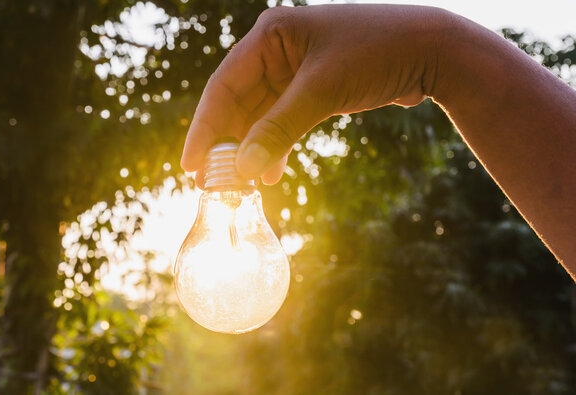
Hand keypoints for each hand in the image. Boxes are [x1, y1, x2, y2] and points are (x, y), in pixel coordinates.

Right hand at [180, 4, 449, 185]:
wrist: (429, 50)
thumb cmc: (375, 54)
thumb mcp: (321, 91)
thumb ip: (279, 129)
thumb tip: (243, 169)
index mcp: (269, 36)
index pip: (223, 87)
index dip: (205, 128)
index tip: (192, 165)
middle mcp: (276, 51)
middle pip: (237, 104)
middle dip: (227, 145)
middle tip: (214, 184)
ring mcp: (293, 71)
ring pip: (259, 117)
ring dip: (250, 150)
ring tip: (241, 185)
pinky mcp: (311, 89)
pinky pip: (281, 121)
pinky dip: (274, 146)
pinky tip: (269, 172)